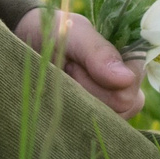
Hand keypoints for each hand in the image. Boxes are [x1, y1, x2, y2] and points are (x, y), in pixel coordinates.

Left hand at [13, 7, 143, 120]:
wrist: (27, 42)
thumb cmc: (54, 31)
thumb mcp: (74, 33)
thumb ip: (99, 52)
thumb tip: (126, 79)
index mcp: (130, 61)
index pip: (132, 85)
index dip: (102, 78)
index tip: (76, 61)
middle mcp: (127, 86)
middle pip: (121, 105)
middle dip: (87, 87)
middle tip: (68, 69)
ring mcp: (112, 105)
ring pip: (106, 118)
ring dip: (79, 98)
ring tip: (66, 80)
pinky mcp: (95, 119)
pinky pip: (90, 127)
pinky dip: (73, 112)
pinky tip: (62, 96)